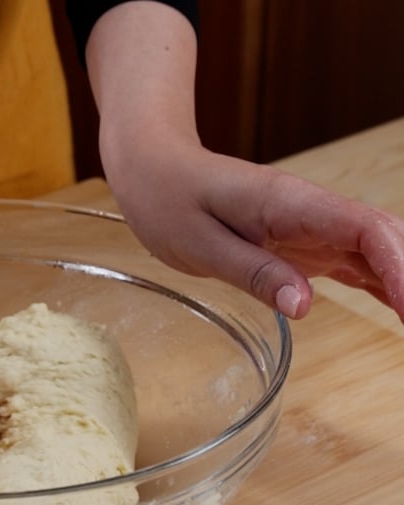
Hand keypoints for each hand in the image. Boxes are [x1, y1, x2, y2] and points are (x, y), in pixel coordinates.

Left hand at [85, 1, 403, 321]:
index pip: (363, 228)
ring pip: (375, 250)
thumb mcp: (199, 244)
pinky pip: (350, 261)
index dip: (398, 266)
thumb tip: (303, 307)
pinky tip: (398, 308)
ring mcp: (309, 225)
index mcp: (288, 203)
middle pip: (383, 238)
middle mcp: (310, 211)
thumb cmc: (169, 199)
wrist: (154, 168)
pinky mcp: (300, 242)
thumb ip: (253, 272)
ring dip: (402, 283)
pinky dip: (379, 284)